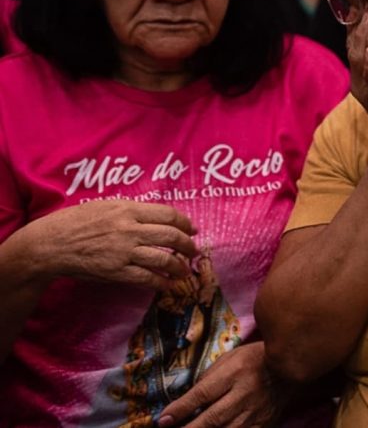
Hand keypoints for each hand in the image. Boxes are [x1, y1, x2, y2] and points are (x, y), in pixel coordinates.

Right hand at [23, 200, 196, 289]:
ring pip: (163, 258)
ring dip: (179, 266)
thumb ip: (132, 211)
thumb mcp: (106, 206)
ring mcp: (124, 251)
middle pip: (171, 236)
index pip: (168, 214)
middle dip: (188, 245)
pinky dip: (161, 282)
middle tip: (194, 251)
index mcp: (128, 210)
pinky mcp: (116, 271)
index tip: (192, 229)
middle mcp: (130, 229)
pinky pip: (146, 277)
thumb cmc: (76, 222)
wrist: (50, 244)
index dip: (185, 223)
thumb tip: (157, 218)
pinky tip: (168, 284)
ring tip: (185, 270)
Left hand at [157, 343, 284, 427]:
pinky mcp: (263, 426)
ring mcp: (255, 413)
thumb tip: (186, 401)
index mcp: (235, 372)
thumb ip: (209, 377)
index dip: (181, 409)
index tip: (162, 420)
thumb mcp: (231, 358)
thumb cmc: (255, 359)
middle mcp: (245, 394)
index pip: (203, 394)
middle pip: (211, 418)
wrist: (290, 369)